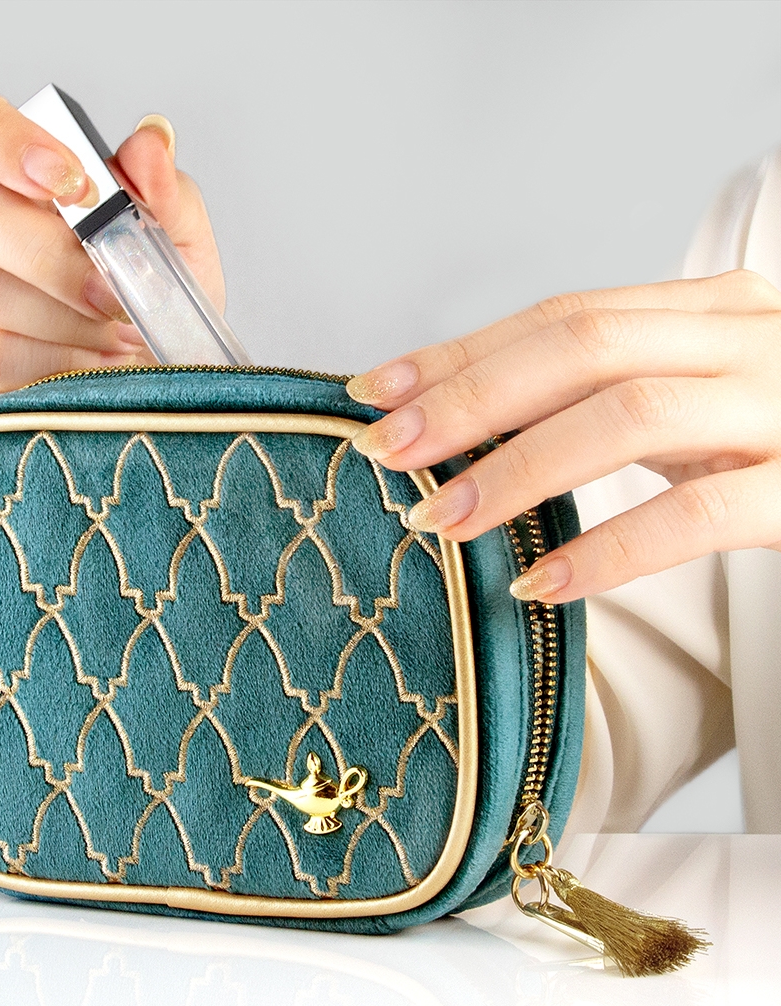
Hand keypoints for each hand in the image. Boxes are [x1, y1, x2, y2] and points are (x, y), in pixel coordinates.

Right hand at [0, 91, 224, 397]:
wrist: (164, 385)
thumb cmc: (158, 303)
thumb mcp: (183, 244)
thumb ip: (167, 191)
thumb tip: (151, 142)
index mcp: (19, 179)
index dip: (1, 140)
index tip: (70, 179)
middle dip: (49, 253)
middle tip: (113, 289)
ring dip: (61, 314)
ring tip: (117, 331)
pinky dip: (59, 359)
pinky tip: (97, 363)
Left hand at [346, 271, 780, 601]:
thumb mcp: (696, 401)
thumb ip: (607, 395)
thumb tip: (466, 425)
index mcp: (710, 312)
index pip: (563, 314)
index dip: (462, 352)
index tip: (375, 391)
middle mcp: (749, 338)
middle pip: (583, 345)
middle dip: (471, 398)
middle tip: (386, 450)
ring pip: (630, 412)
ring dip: (518, 467)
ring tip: (439, 517)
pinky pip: (701, 512)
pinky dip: (609, 547)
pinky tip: (539, 581)